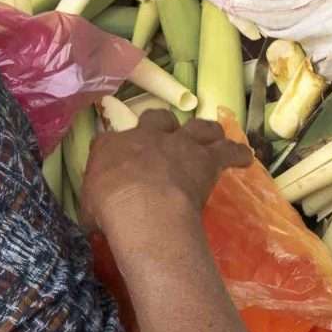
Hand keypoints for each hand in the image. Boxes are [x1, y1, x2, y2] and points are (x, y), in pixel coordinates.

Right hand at [81, 104, 246, 238]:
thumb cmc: (109, 212)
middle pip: (157, 118)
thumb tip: (95, 213)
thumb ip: (94, 202)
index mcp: (111, 147)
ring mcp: (180, 144)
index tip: (121, 158)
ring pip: (198, 126)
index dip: (118, 148)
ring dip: (206, 132)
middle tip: (168, 138)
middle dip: (162, 125)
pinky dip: (238, 154)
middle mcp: (147, 137)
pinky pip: (229, 150)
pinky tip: (245, 159)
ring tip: (212, 138)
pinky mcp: (207, 157)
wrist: (142, 206)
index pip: (110, 140)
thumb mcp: (87, 208)